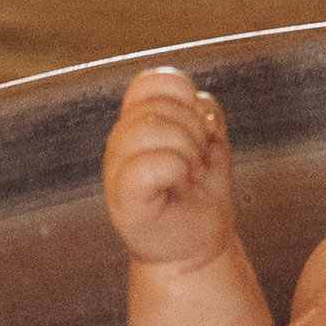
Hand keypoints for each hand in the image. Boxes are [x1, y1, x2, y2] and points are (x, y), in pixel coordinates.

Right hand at [104, 68, 239, 267]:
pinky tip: (180, 183)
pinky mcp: (124, 200)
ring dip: (189, 151)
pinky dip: (176, 169)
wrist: (195, 245)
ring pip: (154, 128)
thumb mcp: (207, 140)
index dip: (184, 94)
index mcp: (136, 122)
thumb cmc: (198, 191)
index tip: (199, 125)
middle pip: (159, 105)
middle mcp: (121, 142)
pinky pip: (147, 164)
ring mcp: (117, 170)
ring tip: (191, 173)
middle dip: (195, 130)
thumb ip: (201, 111)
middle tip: (198, 160)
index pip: (151, 81)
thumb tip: (198, 102)